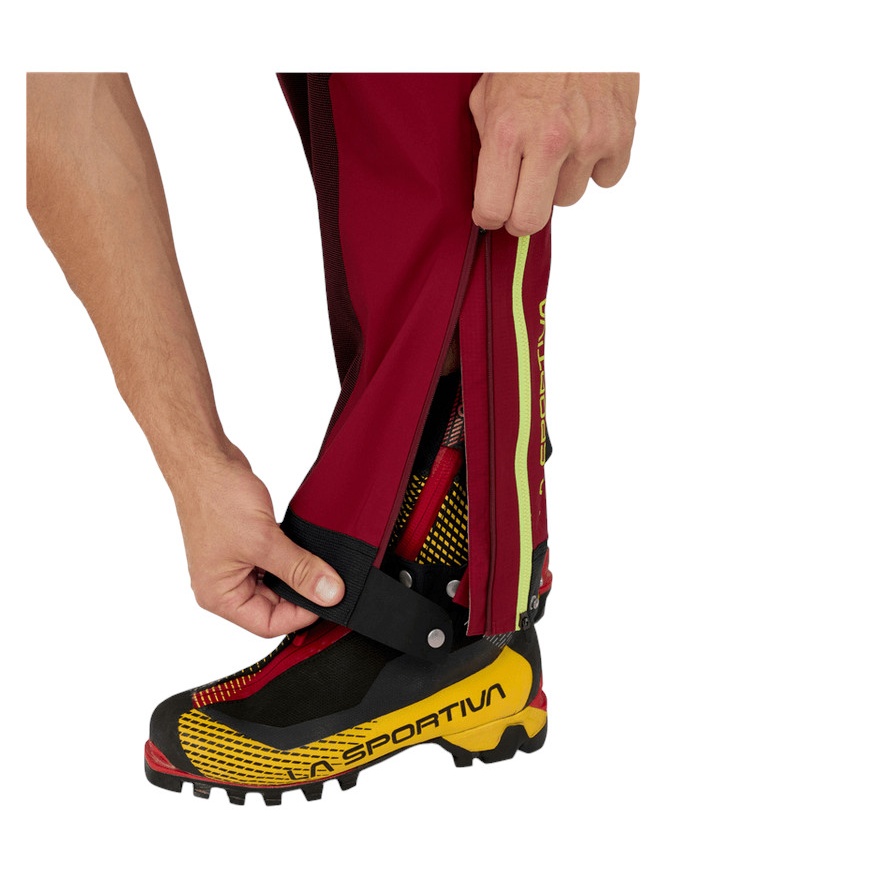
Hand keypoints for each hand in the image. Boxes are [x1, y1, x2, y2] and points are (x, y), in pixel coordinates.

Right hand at [168, 445, 344, 636]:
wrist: (206, 459)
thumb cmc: (216, 498)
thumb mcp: (265, 541)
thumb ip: (300, 570)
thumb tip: (329, 594)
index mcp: (219, 596)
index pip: (267, 624)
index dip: (301, 616)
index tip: (330, 600)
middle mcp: (224, 586)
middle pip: (274, 607)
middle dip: (302, 595)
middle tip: (331, 580)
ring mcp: (235, 566)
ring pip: (277, 584)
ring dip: (299, 575)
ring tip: (318, 562)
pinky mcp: (246, 547)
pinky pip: (275, 564)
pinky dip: (293, 559)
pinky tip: (305, 548)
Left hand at [470, 72, 638, 235]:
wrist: (579, 21)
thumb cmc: (529, 58)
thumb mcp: (488, 97)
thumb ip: (490, 149)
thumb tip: (492, 196)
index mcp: (507, 132)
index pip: (492, 210)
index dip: (490, 217)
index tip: (493, 212)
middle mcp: (548, 141)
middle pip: (531, 221)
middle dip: (522, 216)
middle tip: (522, 199)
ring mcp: (588, 141)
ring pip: (568, 199)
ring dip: (560, 181)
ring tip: (559, 145)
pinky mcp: (621, 136)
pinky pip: (605, 180)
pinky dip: (597, 166)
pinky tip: (586, 139)